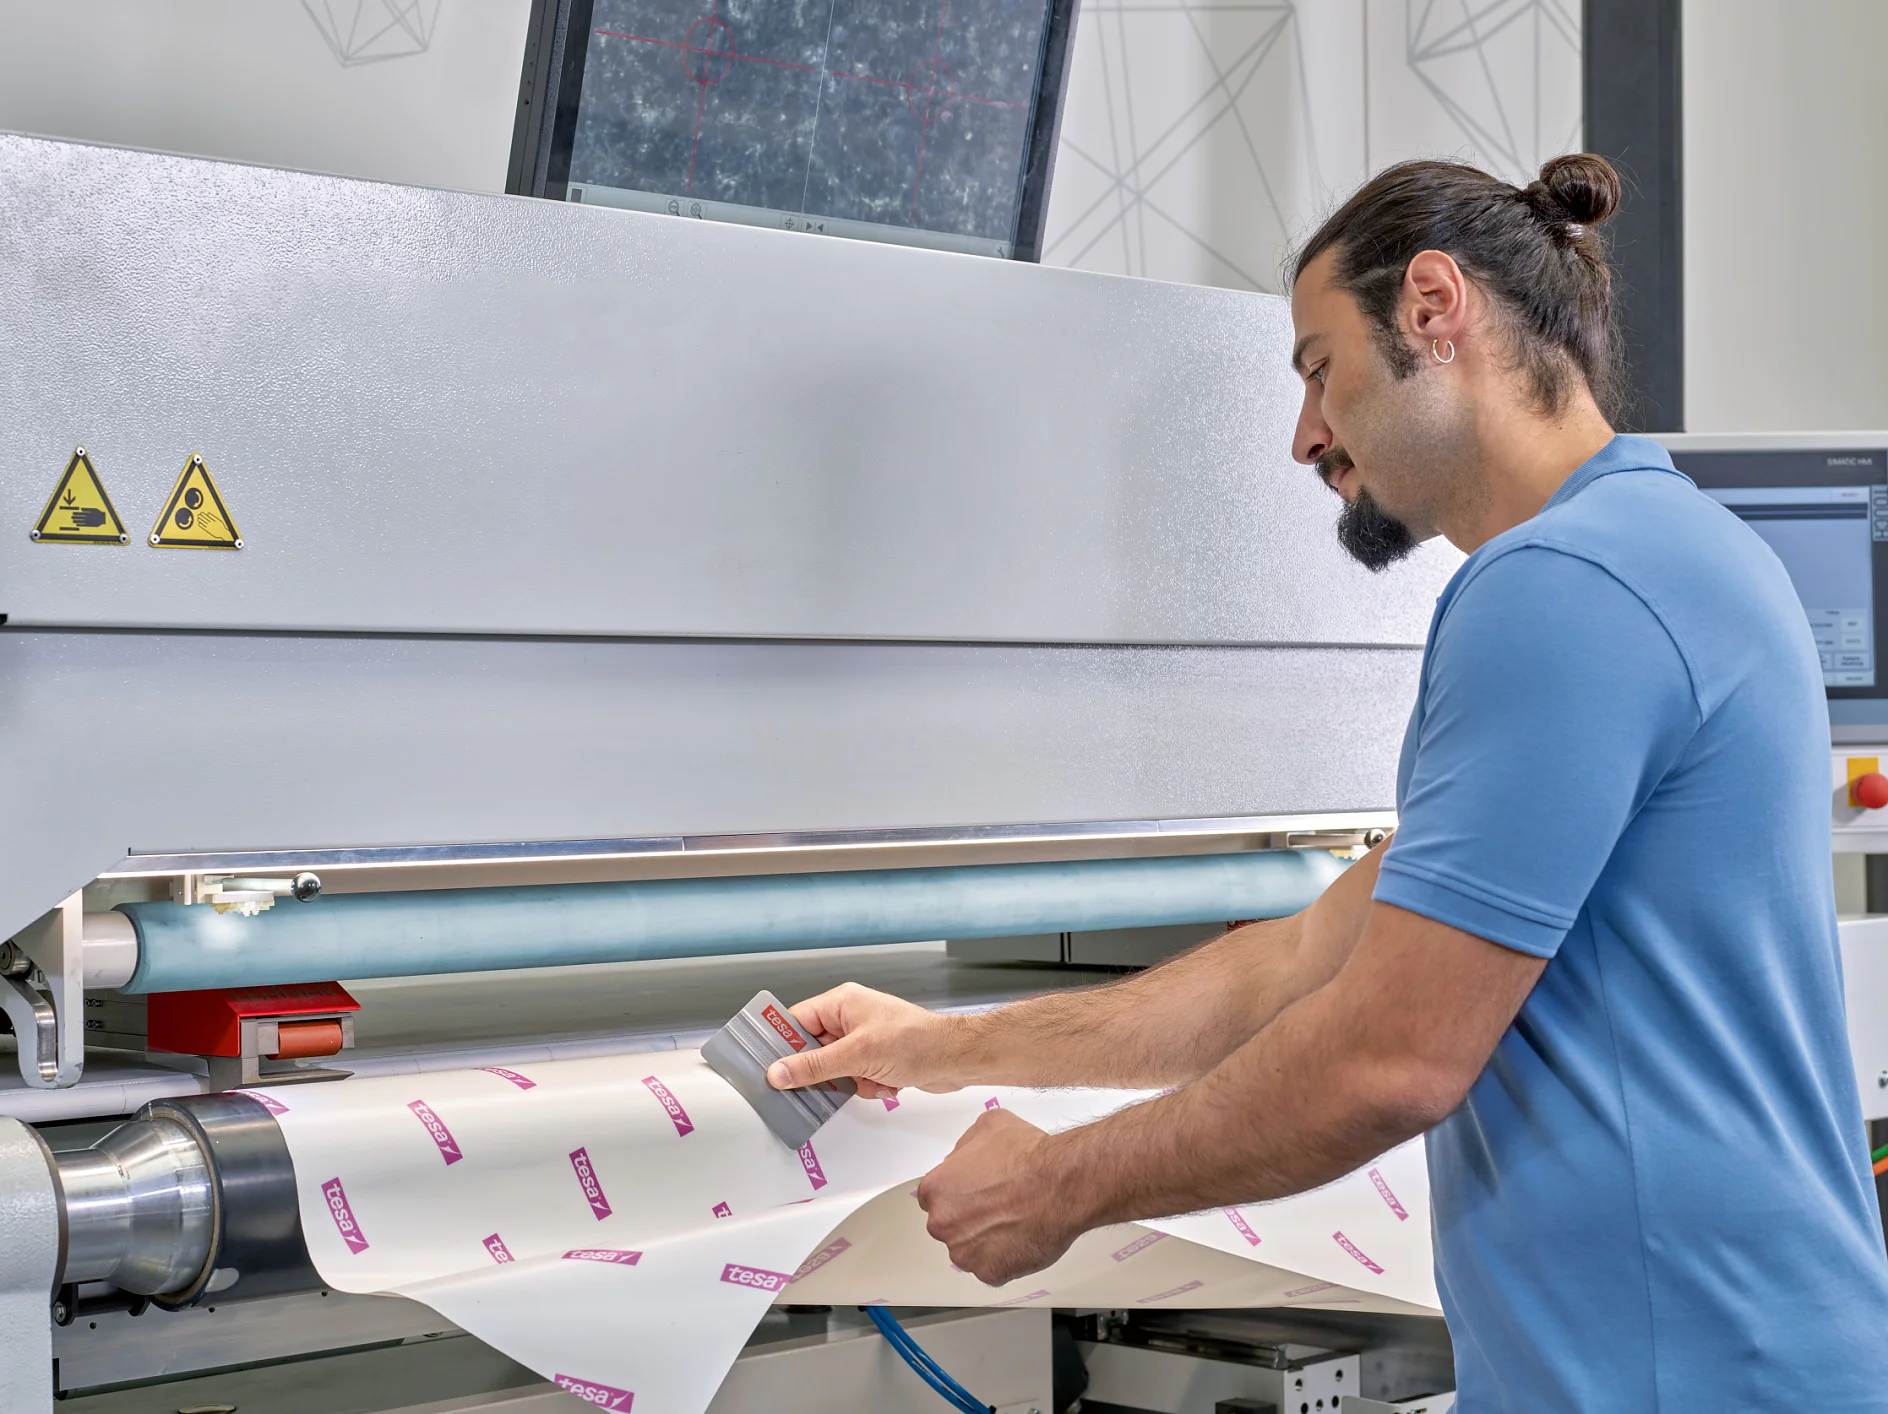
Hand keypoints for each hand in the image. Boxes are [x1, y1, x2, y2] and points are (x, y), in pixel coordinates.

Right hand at [766, 983, 971, 1099]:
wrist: (956, 1059)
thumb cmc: (915, 1042)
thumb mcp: (857, 1055)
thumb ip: (814, 1066)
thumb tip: (778, 1072)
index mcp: (842, 1003)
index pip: (797, 1021)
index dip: (781, 1044)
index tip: (765, 1066)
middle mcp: (851, 1018)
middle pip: (814, 1050)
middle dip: (824, 1072)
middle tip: (824, 1085)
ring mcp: (865, 1040)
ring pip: (835, 1070)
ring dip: (851, 1083)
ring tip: (870, 1080)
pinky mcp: (877, 1060)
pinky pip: (855, 1079)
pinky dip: (869, 1087)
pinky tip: (887, 1085)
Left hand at [916, 1109, 1081, 1284]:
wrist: (1060, 1184)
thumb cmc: (1028, 1157)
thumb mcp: (989, 1125)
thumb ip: (966, 1145)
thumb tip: (964, 1158)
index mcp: (936, 1189)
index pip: (934, 1197)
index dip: (957, 1194)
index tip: (974, 1193)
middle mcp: (943, 1223)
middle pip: (949, 1225)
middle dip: (969, 1218)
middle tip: (998, 1206)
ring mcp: (965, 1252)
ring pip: (969, 1250)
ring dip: (985, 1241)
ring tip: (1013, 1222)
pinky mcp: (990, 1273)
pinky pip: (992, 1269)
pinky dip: (1005, 1258)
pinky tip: (1021, 1238)